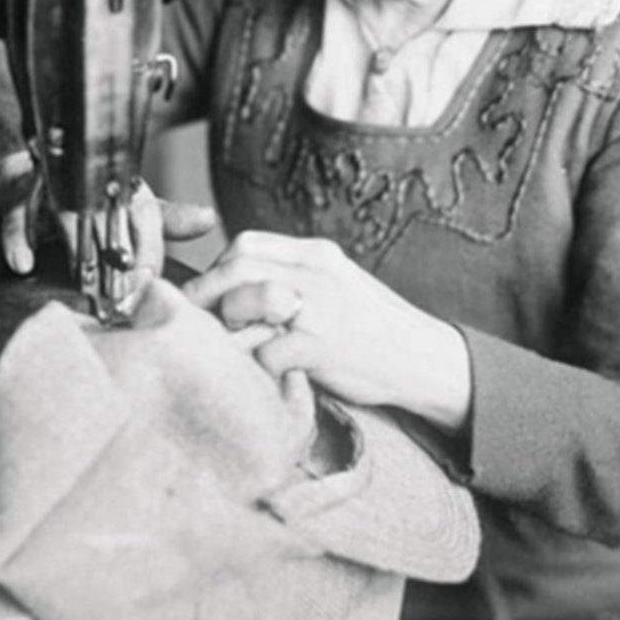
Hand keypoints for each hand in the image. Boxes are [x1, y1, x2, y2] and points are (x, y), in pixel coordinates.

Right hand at [0, 150, 216, 294]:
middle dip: (118, 258)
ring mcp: (54, 184)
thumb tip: (207, 218)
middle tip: (124, 294)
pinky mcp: (17, 191)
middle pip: (109, 215)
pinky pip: (15, 214)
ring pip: (64, 213)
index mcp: (123, 186)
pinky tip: (23, 262)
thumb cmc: (89, 192)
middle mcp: (91, 182)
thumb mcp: (131, 205)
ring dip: (76, 251)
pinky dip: (18, 239)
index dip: (149, 251)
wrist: (33, 170)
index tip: (149, 284)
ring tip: (85, 282)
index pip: (146, 215)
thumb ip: (166, 220)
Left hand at [182, 230, 472, 431]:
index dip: (216, 269)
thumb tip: (239, 287)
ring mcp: (319, 309)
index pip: (246, 244)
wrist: (424, 358)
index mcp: (317, 254)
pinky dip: (253, 364)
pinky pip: (267, 351)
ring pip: (245, 301)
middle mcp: (315, 274)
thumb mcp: (337, 284)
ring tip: (226, 346)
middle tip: (195, 322)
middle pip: (236, 268)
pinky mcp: (323, 347)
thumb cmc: (375, 328)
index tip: (208, 295)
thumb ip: (295, 278)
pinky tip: (256, 375)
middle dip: (206, 295)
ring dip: (226, 326)